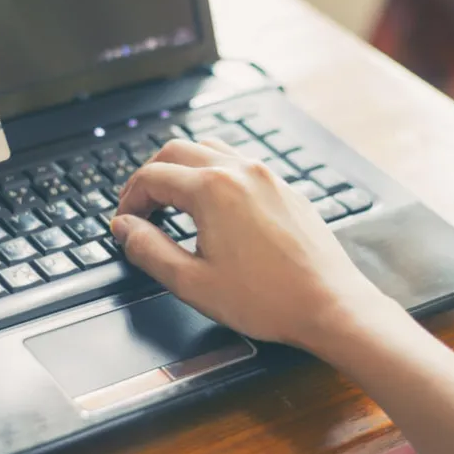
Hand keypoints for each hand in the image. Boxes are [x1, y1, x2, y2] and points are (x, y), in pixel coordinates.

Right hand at [112, 139, 400, 356]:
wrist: (329, 305)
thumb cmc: (267, 299)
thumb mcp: (192, 282)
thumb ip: (149, 249)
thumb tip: (124, 228)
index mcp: (213, 190)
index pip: (152, 177)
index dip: (129, 198)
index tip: (124, 222)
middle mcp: (240, 171)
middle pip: (176, 151)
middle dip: (150, 176)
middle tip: (140, 208)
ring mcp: (265, 175)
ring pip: (209, 149)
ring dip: (181, 169)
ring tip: (172, 203)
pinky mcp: (283, 186)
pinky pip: (238, 163)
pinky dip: (212, 173)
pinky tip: (212, 206)